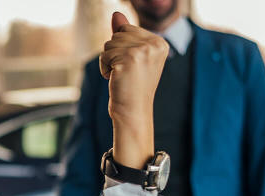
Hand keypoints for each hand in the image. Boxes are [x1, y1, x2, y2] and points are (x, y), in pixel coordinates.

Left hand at [100, 12, 168, 167]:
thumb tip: (116, 14)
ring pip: (109, 43)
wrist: (132, 112)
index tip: (131, 67)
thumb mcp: (131, 57)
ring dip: (108, 61)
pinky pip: (104, 55)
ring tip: (121, 77)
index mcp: (160, 42)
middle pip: (118, 34)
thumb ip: (125, 34)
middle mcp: (154, 44)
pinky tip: (115, 79)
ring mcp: (142, 51)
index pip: (127, 29)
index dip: (121, 49)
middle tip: (125, 73)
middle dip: (114, 53)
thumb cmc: (131, 87)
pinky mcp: (128, 59)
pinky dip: (104, 68)